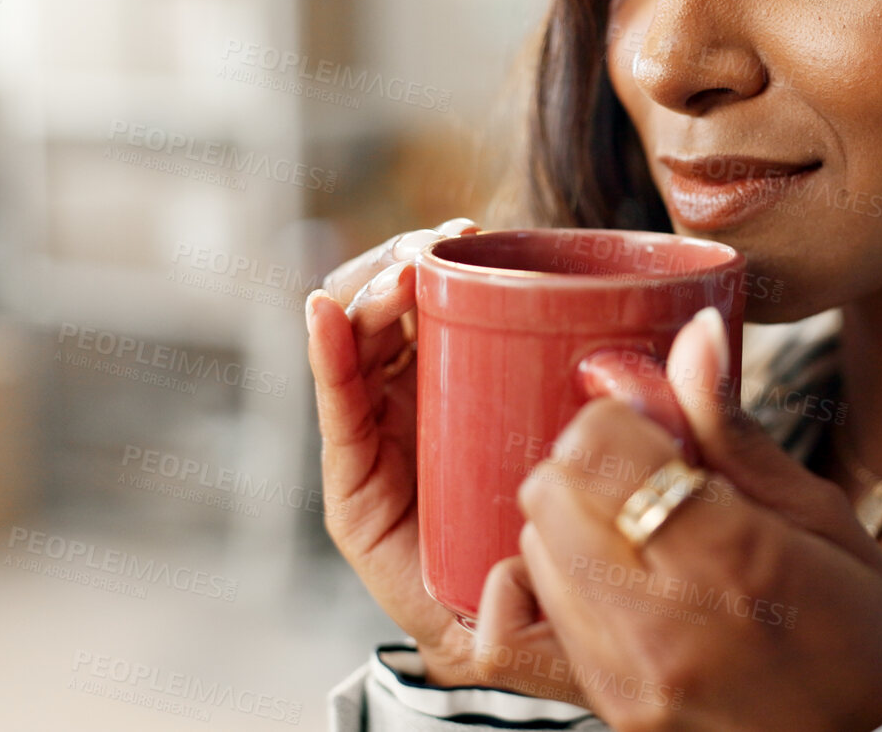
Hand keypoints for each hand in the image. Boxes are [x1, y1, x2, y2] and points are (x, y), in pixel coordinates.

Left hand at [305, 217, 585, 702]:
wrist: (545, 613)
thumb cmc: (514, 628)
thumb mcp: (496, 639)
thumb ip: (500, 633)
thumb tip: (508, 591)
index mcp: (369, 498)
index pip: (339, 407)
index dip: (336, 354)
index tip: (343, 309)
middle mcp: (387, 438)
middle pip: (358, 342)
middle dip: (378, 290)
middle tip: (423, 264)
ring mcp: (424, 401)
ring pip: (397, 317)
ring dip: (412, 267)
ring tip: (452, 244)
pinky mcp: (470, 376)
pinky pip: (443, 317)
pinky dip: (445, 276)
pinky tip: (463, 242)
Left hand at [514, 307, 881, 731]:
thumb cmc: (868, 636)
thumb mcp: (825, 518)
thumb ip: (733, 433)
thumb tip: (693, 335)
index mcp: (731, 559)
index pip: (595, 448)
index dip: (618, 418)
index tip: (655, 426)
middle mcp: (663, 623)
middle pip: (548, 493)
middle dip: (588, 465)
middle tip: (648, 476)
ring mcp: (626, 677)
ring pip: (530, 552)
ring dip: (571, 524)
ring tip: (640, 532)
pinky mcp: (606, 708)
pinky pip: (522, 631)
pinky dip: (550, 587)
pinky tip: (603, 580)